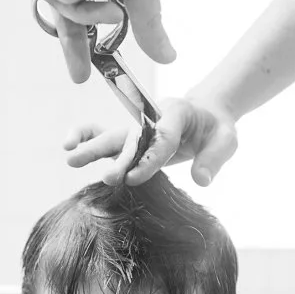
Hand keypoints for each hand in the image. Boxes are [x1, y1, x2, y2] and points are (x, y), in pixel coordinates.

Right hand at [64, 93, 237, 186]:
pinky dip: (84, 136)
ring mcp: (137, 127)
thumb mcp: (226, 140)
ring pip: (111, 135)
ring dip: (91, 146)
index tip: (135, 178)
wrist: (206, 115)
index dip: (150, 158)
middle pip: (132, 137)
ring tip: (69, 159)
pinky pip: (103, 133)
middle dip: (120, 158)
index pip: (163, 136)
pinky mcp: (128, 137)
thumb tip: (201, 180)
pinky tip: (67, 147)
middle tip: (108, 177)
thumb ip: (214, 158)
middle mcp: (151, 117)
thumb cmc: (216, 128)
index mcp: (177, 113)